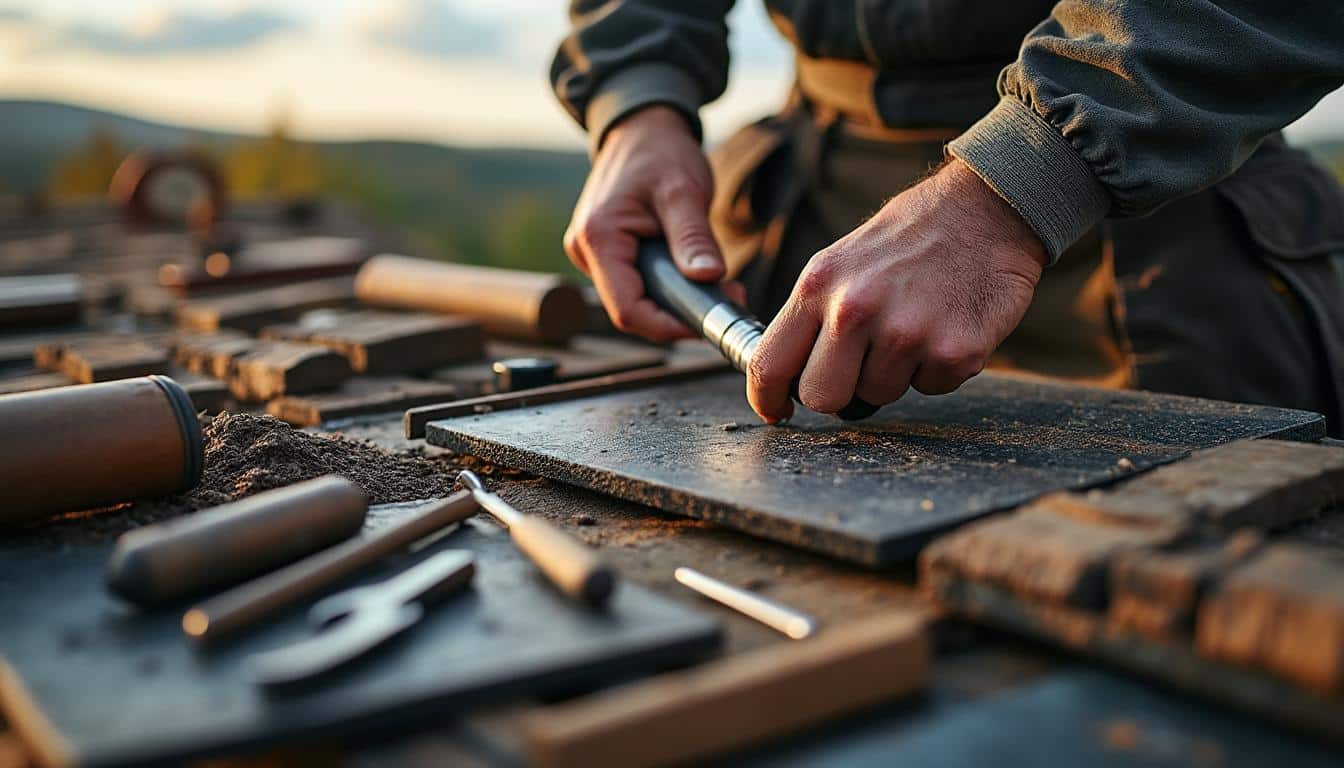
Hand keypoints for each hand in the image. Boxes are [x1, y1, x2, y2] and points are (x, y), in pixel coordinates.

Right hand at [563, 106, 741, 341]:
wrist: (643, 131)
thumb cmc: (661, 153)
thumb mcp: (684, 191)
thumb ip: (694, 238)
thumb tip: (709, 279)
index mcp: (598, 238)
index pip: (628, 310)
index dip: (669, 326)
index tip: (709, 322)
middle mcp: (586, 252)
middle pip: (632, 310)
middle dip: (679, 312)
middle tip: (727, 295)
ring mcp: (593, 256)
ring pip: (637, 300)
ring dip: (677, 300)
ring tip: (717, 281)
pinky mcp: (607, 256)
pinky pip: (639, 286)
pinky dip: (669, 287)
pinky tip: (694, 272)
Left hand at [747, 159, 1047, 422]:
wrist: (984, 210)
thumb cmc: (907, 240)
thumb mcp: (840, 263)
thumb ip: (811, 317)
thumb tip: (787, 377)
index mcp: (818, 286)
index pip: (770, 363)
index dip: (767, 398)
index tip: (776, 410)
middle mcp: (855, 310)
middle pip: (821, 397)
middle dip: (839, 391)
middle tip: (863, 363)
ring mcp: (905, 333)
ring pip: (879, 394)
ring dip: (896, 372)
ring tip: (915, 323)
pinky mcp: (952, 351)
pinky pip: (931, 388)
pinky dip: (938, 367)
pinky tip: (946, 325)